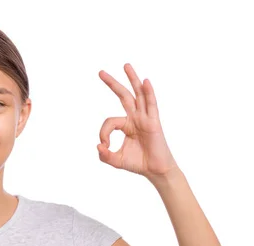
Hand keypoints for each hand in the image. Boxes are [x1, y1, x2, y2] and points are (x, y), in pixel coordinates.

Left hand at [98, 64, 178, 179]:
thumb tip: (98, 146)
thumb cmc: (138, 164)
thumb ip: (105, 155)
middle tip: (100, 72)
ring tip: (125, 65)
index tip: (103, 145)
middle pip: (124, 96)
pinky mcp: (154, 123)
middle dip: (112, 84)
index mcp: (127, 125)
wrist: (155, 171)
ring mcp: (145, 118)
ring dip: (132, 79)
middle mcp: (136, 118)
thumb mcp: (116, 160)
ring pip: (138, 95)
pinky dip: (149, 93)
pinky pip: (151, 105)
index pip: (109, 122)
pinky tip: (145, 82)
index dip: (103, 132)